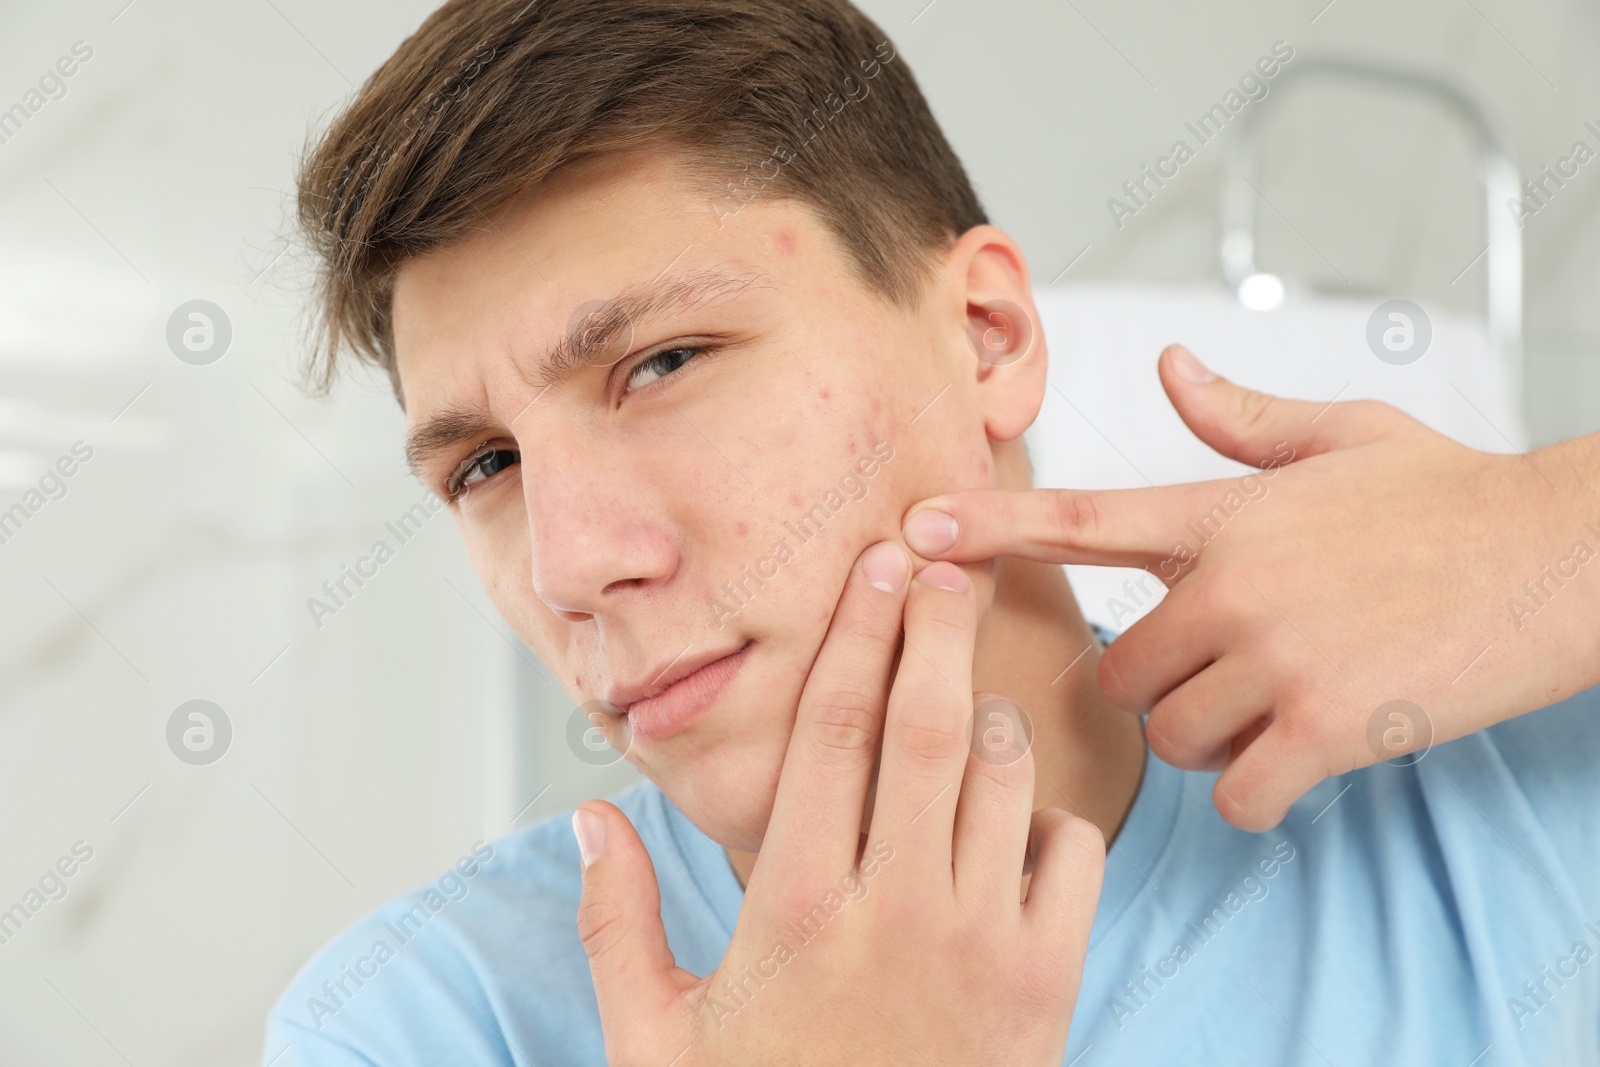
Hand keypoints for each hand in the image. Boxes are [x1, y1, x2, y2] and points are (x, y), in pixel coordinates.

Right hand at [572, 546, 1105, 1064]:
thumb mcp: (656, 1041)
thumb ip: (619, 923)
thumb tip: (590, 820)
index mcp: (795, 909)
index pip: (832, 732)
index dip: (856, 635)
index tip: (874, 568)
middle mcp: (895, 910)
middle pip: (929, 725)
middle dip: (937, 627)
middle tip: (941, 566)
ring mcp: (983, 946)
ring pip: (1006, 776)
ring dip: (990, 717)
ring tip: (965, 697)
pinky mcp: (1047, 986)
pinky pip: (1074, 853)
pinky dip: (1050, 814)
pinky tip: (1012, 818)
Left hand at [902, 344, 1599, 831]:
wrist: (1560, 551)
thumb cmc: (1450, 494)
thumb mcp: (1344, 433)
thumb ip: (1241, 418)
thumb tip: (1168, 371)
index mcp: (1224, 512)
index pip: (1080, 517)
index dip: (989, 526)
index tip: (914, 535)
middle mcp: (1232, 585)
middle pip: (1120, 674)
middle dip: (1157, 686)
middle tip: (1222, 672)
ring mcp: (1277, 658)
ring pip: (1174, 737)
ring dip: (1210, 739)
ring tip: (1276, 705)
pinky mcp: (1330, 726)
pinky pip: (1241, 794)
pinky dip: (1260, 793)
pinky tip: (1300, 761)